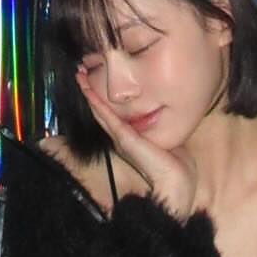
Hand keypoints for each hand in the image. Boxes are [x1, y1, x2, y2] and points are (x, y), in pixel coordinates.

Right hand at [74, 69, 195, 216]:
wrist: (176, 183)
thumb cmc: (176, 165)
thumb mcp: (168, 138)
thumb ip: (161, 126)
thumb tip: (166, 111)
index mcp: (129, 138)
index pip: (111, 114)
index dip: (102, 97)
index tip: (95, 79)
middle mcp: (121, 138)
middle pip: (101, 110)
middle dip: (90, 91)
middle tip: (79, 72)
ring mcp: (121, 138)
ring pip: (100, 111)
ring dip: (89, 93)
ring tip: (79, 76)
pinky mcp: (125, 139)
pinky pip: (108, 117)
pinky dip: (97, 103)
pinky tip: (89, 91)